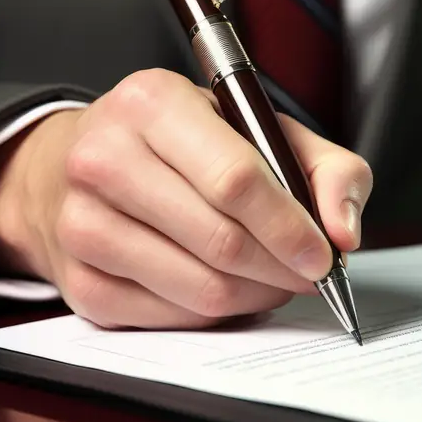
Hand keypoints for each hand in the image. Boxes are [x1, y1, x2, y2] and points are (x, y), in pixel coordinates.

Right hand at [0, 69, 371, 328]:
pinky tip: (227, 287)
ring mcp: (81, 223)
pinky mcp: (79, 280)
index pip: (234, 178)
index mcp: (151, 103)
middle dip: (281, 268)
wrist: (76, 164)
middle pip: (220, 240)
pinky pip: (172, 317)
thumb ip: (325, 168)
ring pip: (199, 288)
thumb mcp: (258, 128)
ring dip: (255, 294)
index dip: (289, 226)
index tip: (324, 254)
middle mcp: (102, 158)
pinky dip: (216, 312)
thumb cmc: (180, 145)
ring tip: (272, 277)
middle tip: (308, 273)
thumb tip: (344, 233)